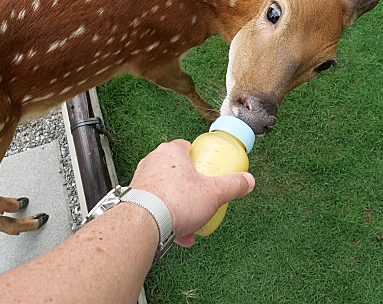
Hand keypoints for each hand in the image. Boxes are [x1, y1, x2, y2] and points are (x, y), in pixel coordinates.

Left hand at [130, 139, 254, 246]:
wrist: (143, 223)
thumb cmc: (174, 202)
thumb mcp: (214, 193)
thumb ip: (233, 185)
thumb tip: (247, 181)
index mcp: (172, 152)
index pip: (188, 147)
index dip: (201, 160)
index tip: (209, 172)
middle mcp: (153, 161)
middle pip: (178, 170)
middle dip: (191, 187)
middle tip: (202, 198)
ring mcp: (142, 179)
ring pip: (167, 191)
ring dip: (180, 206)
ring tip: (192, 222)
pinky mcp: (134, 198)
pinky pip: (155, 206)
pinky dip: (168, 218)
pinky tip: (180, 235)